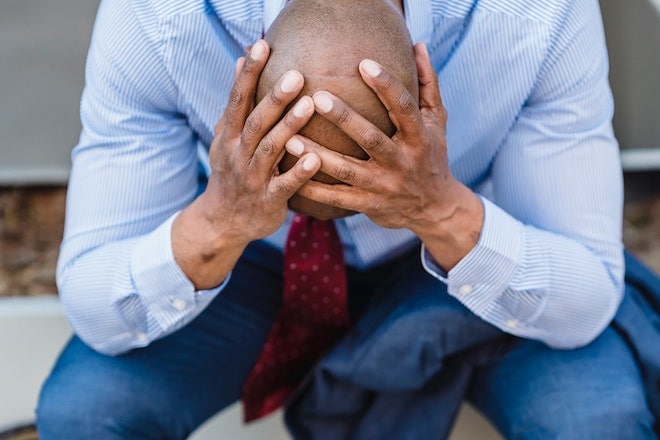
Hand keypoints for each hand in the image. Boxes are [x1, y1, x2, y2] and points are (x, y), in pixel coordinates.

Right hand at [201, 40, 320, 242]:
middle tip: (296, 75)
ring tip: (310, 106)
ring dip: (289, 128)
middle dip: (274, 99)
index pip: (237, 100)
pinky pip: (284, 186)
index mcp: (228, 136)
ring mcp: (252, 179)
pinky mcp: (267, 201)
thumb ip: (237, 103)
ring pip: (269, 150)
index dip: (248, 74)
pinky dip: (298, 173)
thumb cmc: (232, 171)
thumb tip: (239, 62)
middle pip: (255, 123)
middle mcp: (237, 155)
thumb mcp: (226, 138)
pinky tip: (315, 158)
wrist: (222, 222)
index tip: (261, 46)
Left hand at [285, 43, 482, 267]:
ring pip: (348, 171)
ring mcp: (385, 186)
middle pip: (371, 139)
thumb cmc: (432, 155)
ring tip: (290, 140)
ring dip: (318, 157)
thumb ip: (427, 84)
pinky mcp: (370, 205)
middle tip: (316, 98)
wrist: (434, 208)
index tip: (363, 63)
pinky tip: (291, 175)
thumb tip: (418, 45)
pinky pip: (338, 198)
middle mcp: (402, 162)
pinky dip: (314, 189)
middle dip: (344, 119)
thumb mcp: (437, 122)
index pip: (403, 108)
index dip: (385, 86)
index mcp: (419, 138)